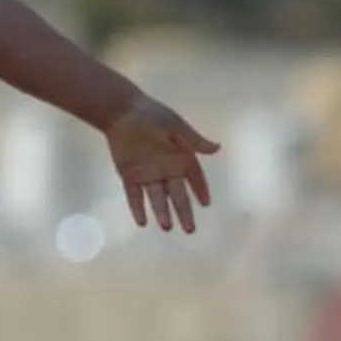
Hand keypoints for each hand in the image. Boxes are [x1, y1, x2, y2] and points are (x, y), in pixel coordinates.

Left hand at [105, 92, 220, 232]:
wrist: (122, 111)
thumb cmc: (152, 115)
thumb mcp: (176, 126)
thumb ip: (193, 141)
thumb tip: (217, 148)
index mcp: (180, 157)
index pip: (194, 178)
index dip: (200, 190)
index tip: (206, 203)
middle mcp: (166, 170)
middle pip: (177, 195)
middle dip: (184, 212)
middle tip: (189, 229)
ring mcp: (148, 174)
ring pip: (157, 198)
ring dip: (162, 212)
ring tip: (167, 227)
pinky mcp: (129, 176)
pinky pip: (134, 195)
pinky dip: (137, 208)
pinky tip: (142, 221)